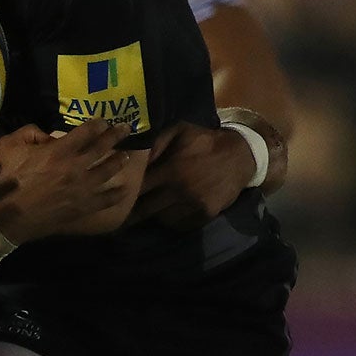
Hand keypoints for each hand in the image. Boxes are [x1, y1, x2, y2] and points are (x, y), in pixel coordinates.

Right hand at [0, 121, 141, 241]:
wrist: (4, 216)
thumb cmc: (4, 179)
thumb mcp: (9, 145)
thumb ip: (30, 132)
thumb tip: (48, 135)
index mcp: (58, 151)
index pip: (86, 132)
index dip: (98, 124)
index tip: (103, 122)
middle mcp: (75, 168)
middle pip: (102, 148)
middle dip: (116, 135)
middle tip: (125, 129)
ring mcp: (81, 190)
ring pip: (108, 172)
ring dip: (118, 161)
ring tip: (125, 156)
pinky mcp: (81, 208)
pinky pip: (105, 200)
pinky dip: (116, 195)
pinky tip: (123, 190)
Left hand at [130, 118, 265, 227]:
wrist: (240, 155)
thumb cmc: (204, 141)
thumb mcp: (179, 131)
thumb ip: (155, 143)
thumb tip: (133, 157)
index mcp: (171, 170)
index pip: (139, 189)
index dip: (126, 194)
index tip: (115, 198)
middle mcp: (181, 191)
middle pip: (146, 210)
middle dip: (131, 213)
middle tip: (120, 215)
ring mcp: (194, 205)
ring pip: (162, 219)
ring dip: (153, 215)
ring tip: (145, 211)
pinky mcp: (205, 214)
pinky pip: (180, 224)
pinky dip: (171, 220)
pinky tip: (168, 212)